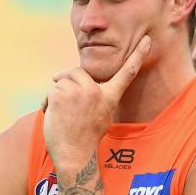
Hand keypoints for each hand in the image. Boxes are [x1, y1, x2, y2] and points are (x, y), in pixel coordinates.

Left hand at [43, 36, 150, 167]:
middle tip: (65, 98)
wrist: (75, 155)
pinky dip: (48, 102)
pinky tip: (53, 116)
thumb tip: (83, 83)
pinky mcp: (61, 95)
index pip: (127, 72)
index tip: (147, 39)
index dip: (138, 54)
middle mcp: (96, 91)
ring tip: (61, 113)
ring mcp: (78, 92)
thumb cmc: (87, 137)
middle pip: (78, 72)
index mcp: (110, 96)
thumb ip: (98, 97)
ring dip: (57, 94)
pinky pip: (52, 91)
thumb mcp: (102, 115)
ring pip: (62, 81)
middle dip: (68, 81)